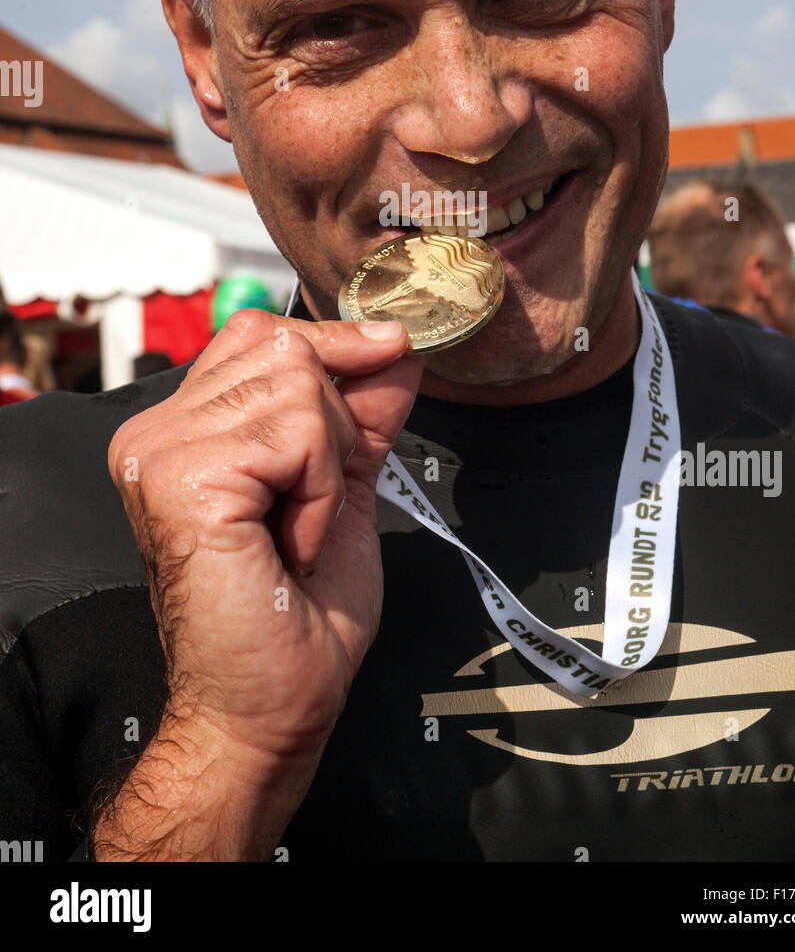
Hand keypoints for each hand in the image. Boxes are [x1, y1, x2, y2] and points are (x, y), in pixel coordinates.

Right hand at [108, 311, 421, 762]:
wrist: (271, 705)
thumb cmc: (295, 617)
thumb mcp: (342, 484)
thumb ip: (361, 411)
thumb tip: (393, 344)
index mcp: (183, 427)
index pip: (261, 332)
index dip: (332, 346)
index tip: (386, 357)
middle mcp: (157, 431)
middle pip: (287, 350)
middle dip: (335, 429)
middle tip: (310, 509)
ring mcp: (159, 451)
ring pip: (298, 387)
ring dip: (328, 470)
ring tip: (297, 532)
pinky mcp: (180, 478)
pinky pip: (296, 435)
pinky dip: (321, 493)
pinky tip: (291, 545)